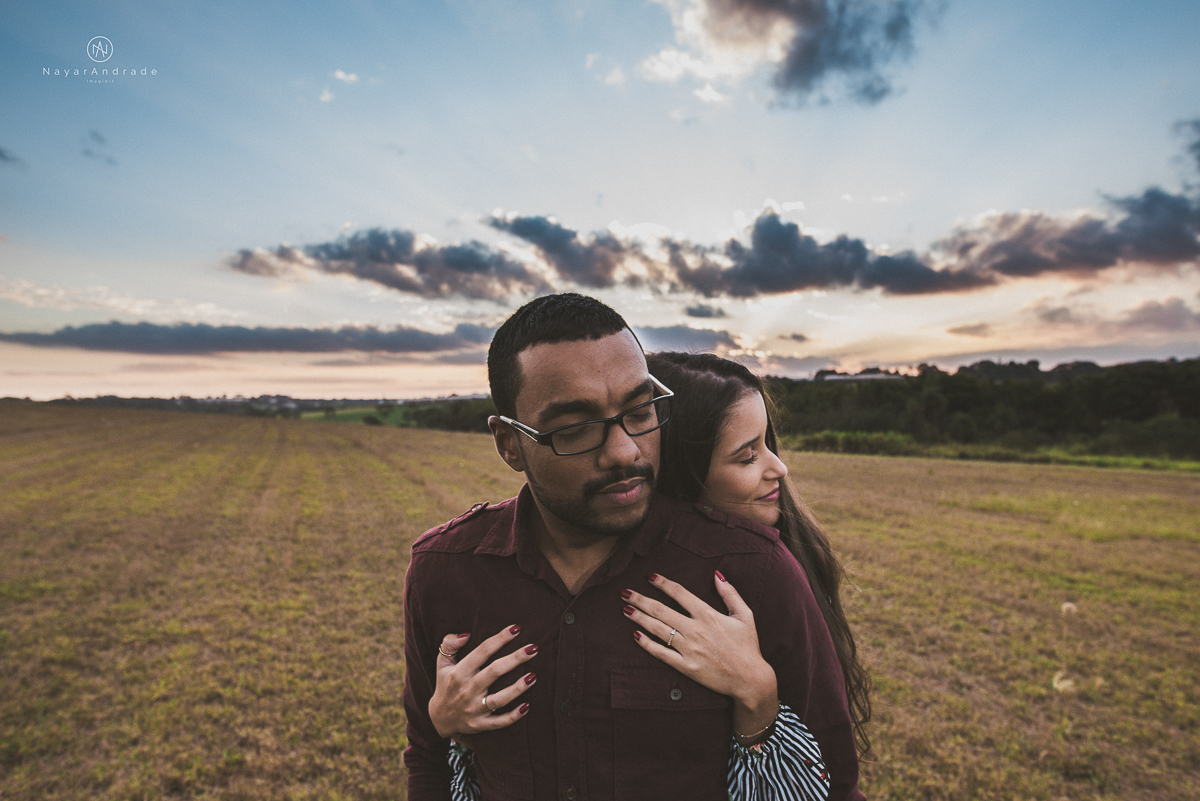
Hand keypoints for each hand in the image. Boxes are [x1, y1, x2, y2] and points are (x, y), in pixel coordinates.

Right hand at [428, 625, 537, 741]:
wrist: (438, 719)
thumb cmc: (445, 685)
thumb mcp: (442, 664)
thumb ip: (449, 645)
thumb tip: (466, 634)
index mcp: (459, 673)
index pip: (482, 652)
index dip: (500, 639)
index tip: (516, 629)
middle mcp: (467, 690)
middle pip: (494, 672)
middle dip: (515, 659)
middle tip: (533, 648)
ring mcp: (474, 709)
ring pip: (499, 699)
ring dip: (518, 688)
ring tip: (533, 676)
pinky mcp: (480, 724)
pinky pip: (499, 722)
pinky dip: (513, 716)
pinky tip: (527, 706)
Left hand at [622, 572, 778, 741]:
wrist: (749, 679)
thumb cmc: (748, 646)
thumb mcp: (745, 615)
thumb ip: (730, 593)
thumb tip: (717, 574)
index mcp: (708, 615)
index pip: (680, 594)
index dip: (663, 584)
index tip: (649, 577)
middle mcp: (695, 630)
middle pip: (661, 610)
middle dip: (640, 600)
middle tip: (624, 592)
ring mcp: (689, 649)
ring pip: (658, 629)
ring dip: (639, 617)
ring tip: (624, 609)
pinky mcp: (686, 666)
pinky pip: (661, 653)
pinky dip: (646, 644)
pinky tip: (634, 635)